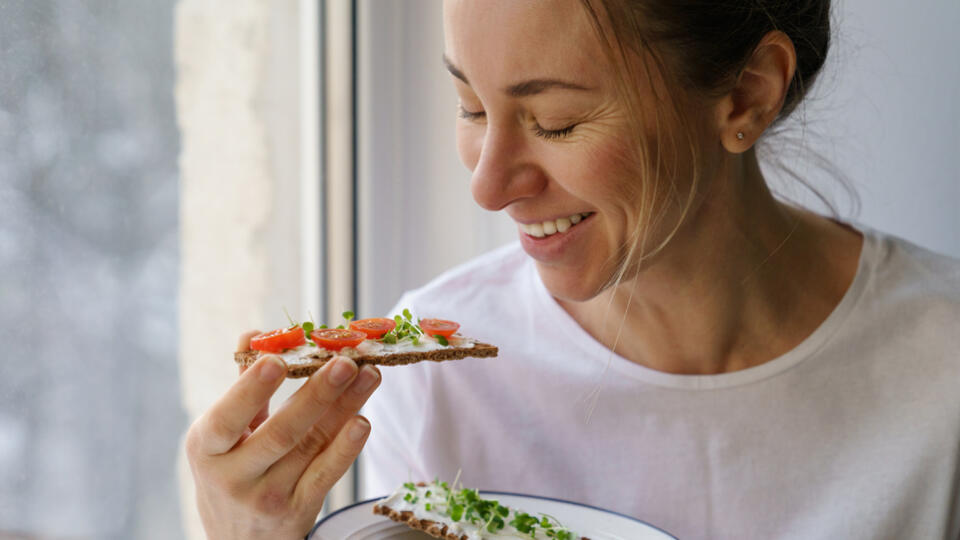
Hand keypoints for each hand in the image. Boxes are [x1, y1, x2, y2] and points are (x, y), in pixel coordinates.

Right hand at [185, 330, 380, 539]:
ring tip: (369, 375)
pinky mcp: (298, 510)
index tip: (278, 360)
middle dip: (317, 395)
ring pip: (312, 447)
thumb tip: (255, 334)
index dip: (251, 389)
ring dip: (345, 408)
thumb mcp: (221, 435)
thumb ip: (242, 386)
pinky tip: (362, 420)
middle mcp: (234, 476)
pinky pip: (326, 475)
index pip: (228, 418)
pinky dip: (345, 448)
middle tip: (345, 361)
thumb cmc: (230, 471)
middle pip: (281, 432)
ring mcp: (268, 496)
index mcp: (207, 448)